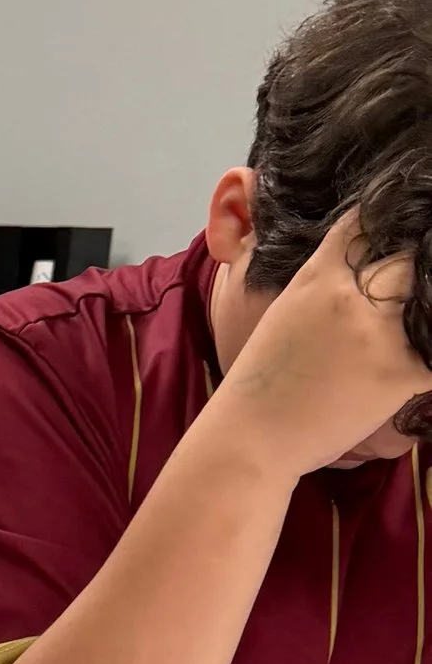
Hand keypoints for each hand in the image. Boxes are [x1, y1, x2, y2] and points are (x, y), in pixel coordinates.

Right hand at [208, 221, 431, 478]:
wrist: (250, 439)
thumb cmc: (262, 385)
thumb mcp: (284, 314)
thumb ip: (322, 285)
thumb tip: (358, 277)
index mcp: (318, 277)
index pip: (368, 224)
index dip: (389, 226)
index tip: (403, 234)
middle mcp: (350, 297)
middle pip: (410, 257)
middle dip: (414, 271)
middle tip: (409, 295)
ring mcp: (378, 334)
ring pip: (430, 298)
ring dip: (428, 312)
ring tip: (414, 330)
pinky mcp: (400, 373)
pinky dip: (430, 360)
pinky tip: (417, 368)